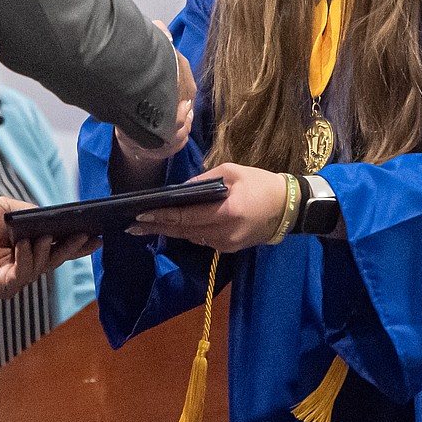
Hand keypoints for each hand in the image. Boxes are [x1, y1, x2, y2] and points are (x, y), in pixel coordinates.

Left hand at [0, 196, 97, 297]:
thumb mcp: (9, 208)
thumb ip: (33, 214)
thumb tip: (54, 220)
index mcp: (30, 242)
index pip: (59, 244)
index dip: (78, 242)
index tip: (97, 235)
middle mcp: (25, 260)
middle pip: (56, 258)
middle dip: (72, 248)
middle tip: (85, 236)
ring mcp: (15, 274)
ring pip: (41, 267)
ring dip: (44, 251)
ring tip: (43, 236)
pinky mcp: (3, 285)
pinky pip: (21, 276)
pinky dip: (25, 260)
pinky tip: (22, 247)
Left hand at [127, 162, 287, 251]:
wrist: (288, 208)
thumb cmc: (259, 183)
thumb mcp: (231, 172)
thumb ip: (204, 181)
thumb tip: (180, 190)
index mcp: (226, 212)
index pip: (186, 217)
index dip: (162, 217)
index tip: (141, 215)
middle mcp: (224, 233)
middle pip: (184, 232)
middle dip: (157, 228)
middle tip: (133, 225)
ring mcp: (226, 244)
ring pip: (191, 238)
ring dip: (169, 231)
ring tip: (146, 225)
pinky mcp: (229, 248)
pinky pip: (202, 240)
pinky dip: (186, 232)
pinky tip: (172, 226)